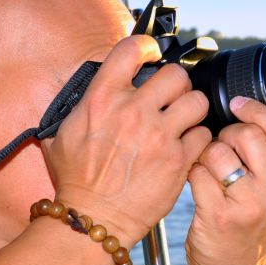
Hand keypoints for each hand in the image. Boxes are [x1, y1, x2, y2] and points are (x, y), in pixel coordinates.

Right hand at [41, 35, 211, 245]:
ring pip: (196, 100)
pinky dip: (197, 139)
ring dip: (191, 108)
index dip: (145, 46)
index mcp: (102, 99)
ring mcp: (159, 135)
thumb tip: (91, 92)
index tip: (150, 53)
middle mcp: (133, 111)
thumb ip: (82, 107)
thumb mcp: (62, 134)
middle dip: (175, 84)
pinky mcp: (178, 160)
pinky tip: (185, 146)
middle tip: (170, 97)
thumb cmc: (76, 180)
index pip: (131, 49)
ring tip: (182, 120)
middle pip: (174, 74)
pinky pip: (203, 134)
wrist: (93, 218)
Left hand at [184, 97, 265, 264]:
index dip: (256, 109)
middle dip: (228, 134)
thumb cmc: (255, 229)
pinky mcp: (220, 216)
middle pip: (248, 134)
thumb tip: (254, 110)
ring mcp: (252, 206)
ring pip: (219, 150)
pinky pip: (198, 172)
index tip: (238, 104)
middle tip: (223, 150)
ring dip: (207, 155)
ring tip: (211, 173)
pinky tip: (198, 187)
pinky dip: (193, 173)